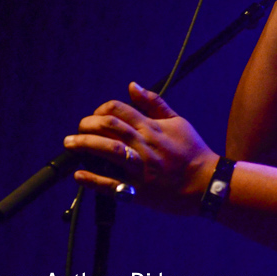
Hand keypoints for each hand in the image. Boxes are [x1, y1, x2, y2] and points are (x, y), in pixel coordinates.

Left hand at [65, 82, 219, 215]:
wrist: (206, 182)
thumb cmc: (193, 151)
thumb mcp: (178, 121)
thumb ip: (154, 103)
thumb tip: (133, 86)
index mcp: (153, 127)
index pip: (119, 110)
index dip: (102, 109)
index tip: (96, 116)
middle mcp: (144, 144)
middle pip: (109, 127)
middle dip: (87, 125)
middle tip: (78, 129)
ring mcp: (140, 167)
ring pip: (107, 150)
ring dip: (84, 145)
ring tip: (71, 144)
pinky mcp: (137, 190)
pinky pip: (109, 183)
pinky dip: (91, 179)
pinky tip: (78, 174)